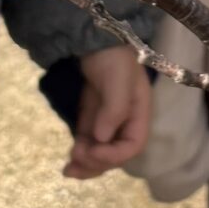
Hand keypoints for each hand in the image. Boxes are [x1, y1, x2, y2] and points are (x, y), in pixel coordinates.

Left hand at [64, 44, 150, 178]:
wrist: (95, 37)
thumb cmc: (113, 56)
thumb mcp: (118, 79)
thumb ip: (114, 109)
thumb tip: (101, 138)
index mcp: (140, 113)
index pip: (133, 144)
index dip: (115, 154)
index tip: (93, 150)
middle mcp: (126, 121)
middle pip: (116, 154)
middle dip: (97, 163)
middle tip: (76, 161)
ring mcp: (108, 120)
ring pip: (101, 152)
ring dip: (87, 164)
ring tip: (68, 170)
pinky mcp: (92, 117)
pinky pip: (89, 142)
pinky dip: (80, 154)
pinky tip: (69, 161)